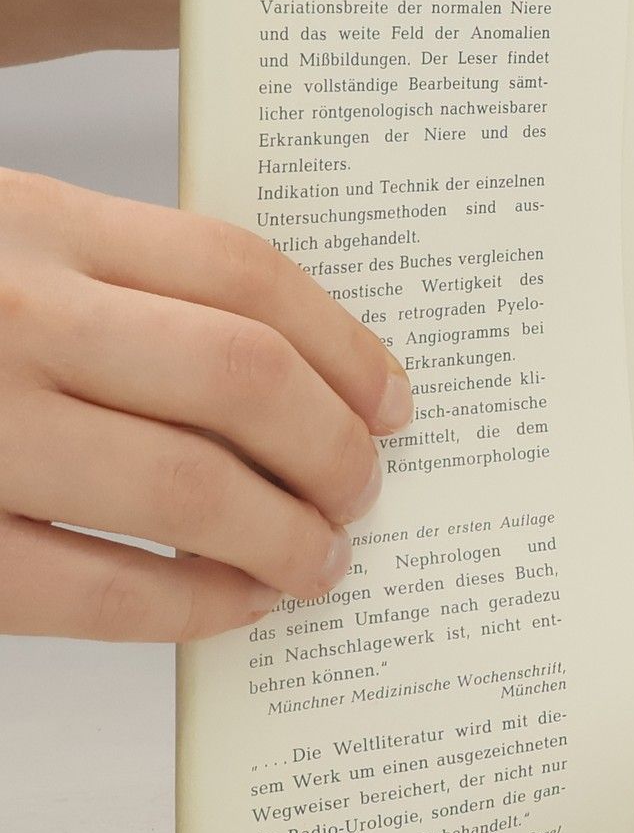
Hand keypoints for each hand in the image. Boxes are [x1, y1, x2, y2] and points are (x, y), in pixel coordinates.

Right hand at [0, 169, 412, 640]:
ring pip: (188, 483)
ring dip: (286, 533)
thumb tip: (299, 370)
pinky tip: (236, 606)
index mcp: (34, 226)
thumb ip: (120, 281)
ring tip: (322, 559)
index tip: (395, 400)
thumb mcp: (2, 241)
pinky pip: (92, 584)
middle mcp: (7, 314)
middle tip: (367, 490)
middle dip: (334, 448)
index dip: (346, 346)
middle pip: (242, 376)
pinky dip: (191, 604)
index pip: (243, 275)